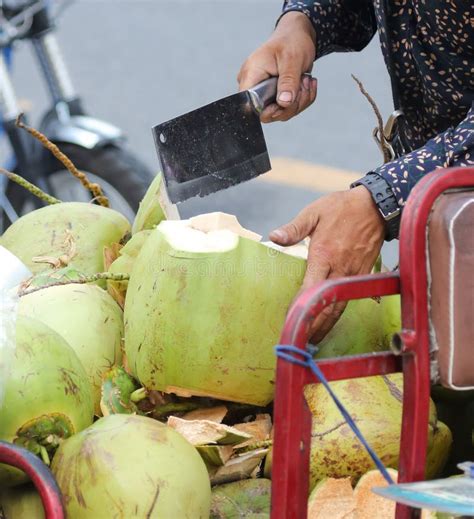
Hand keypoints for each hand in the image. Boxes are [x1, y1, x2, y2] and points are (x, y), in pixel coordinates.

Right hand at [238, 12, 317, 122]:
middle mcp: (254, 87)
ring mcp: (264, 94)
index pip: (250, 106)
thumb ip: (288, 81)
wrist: (298, 36)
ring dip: (299, 101)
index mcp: (251, 76)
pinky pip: (287, 109)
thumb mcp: (292, 59)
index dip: (268, 110)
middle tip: (302, 84)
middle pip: (267, 114)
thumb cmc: (291, 41)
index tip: (286, 100)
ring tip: (306, 80)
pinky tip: (306, 84)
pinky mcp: (275, 97)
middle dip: (290, 105)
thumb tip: (284, 102)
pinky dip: (301, 100)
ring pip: (280, 113)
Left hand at [270, 187, 384, 341]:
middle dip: (315, 326)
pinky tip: (332, 320)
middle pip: (327, 305)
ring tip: (316, 338)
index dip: (302, 307)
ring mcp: (354, 273)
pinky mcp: (363, 273)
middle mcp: (340, 268)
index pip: (311, 288)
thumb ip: (294, 228)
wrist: (376, 205)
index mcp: (324, 254)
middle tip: (302, 341)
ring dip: (328, 324)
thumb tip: (274, 237)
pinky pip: (351, 297)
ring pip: (341, 305)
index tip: (292, 321)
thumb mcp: (314, 212)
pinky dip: (340, 312)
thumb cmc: (341, 208)